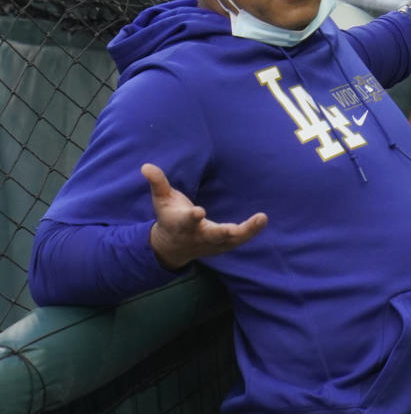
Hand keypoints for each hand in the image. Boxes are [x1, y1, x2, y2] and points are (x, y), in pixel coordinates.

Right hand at [142, 163, 266, 269]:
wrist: (173, 247)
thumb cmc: (169, 217)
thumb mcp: (161, 200)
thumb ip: (158, 183)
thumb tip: (146, 166)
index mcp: (181, 225)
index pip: (186, 221)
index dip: (191, 217)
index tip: (198, 212)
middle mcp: (198, 236)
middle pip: (211, 236)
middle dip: (221, 233)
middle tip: (232, 230)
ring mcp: (212, 243)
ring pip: (230, 240)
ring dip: (246, 231)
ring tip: (261, 219)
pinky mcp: (223, 245)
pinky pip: (240, 239)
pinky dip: (251, 231)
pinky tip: (262, 220)